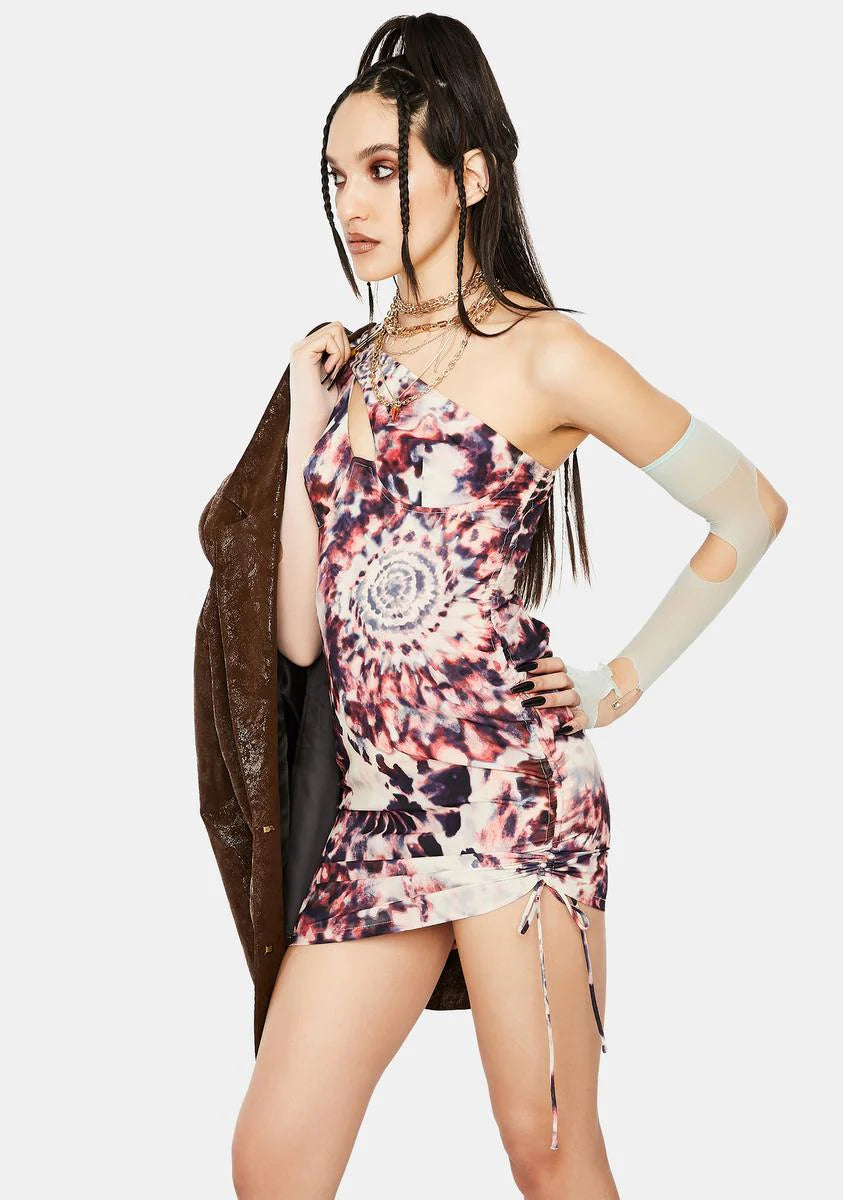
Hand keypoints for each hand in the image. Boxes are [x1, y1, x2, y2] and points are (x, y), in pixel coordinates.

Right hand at [289, 320, 353, 436]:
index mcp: (309, 349)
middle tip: (337, 370)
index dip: (345, 348)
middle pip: (336, 326)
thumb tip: (361, 338)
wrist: (313, 421)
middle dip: (344, 348)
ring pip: (335, 329)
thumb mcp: (337, 373)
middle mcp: (301, 345)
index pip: (335, 330)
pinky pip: (330, 339)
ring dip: (341, 353)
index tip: (340, 369)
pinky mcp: (301, 352)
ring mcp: (299, 347)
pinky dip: (336, 356)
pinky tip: (328, 372)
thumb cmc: (326, 403)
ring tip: (332, 372)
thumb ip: (341, 354)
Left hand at [513, 653, 641, 731]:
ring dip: (552, 699)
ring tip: (531, 703)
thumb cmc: (566, 693)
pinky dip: (574, 725)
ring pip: (571, 696)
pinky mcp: (587, 717)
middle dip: (540, 682)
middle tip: (520, 687)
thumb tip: (518, 673)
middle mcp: (574, 686)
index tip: (521, 668)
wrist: (604, 702)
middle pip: (561, 679)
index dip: (541, 663)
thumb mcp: (558, 681)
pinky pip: (582, 720)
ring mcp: (581, 701)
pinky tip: (562, 729)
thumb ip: (543, 677)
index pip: (557, 664)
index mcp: (566, 675)